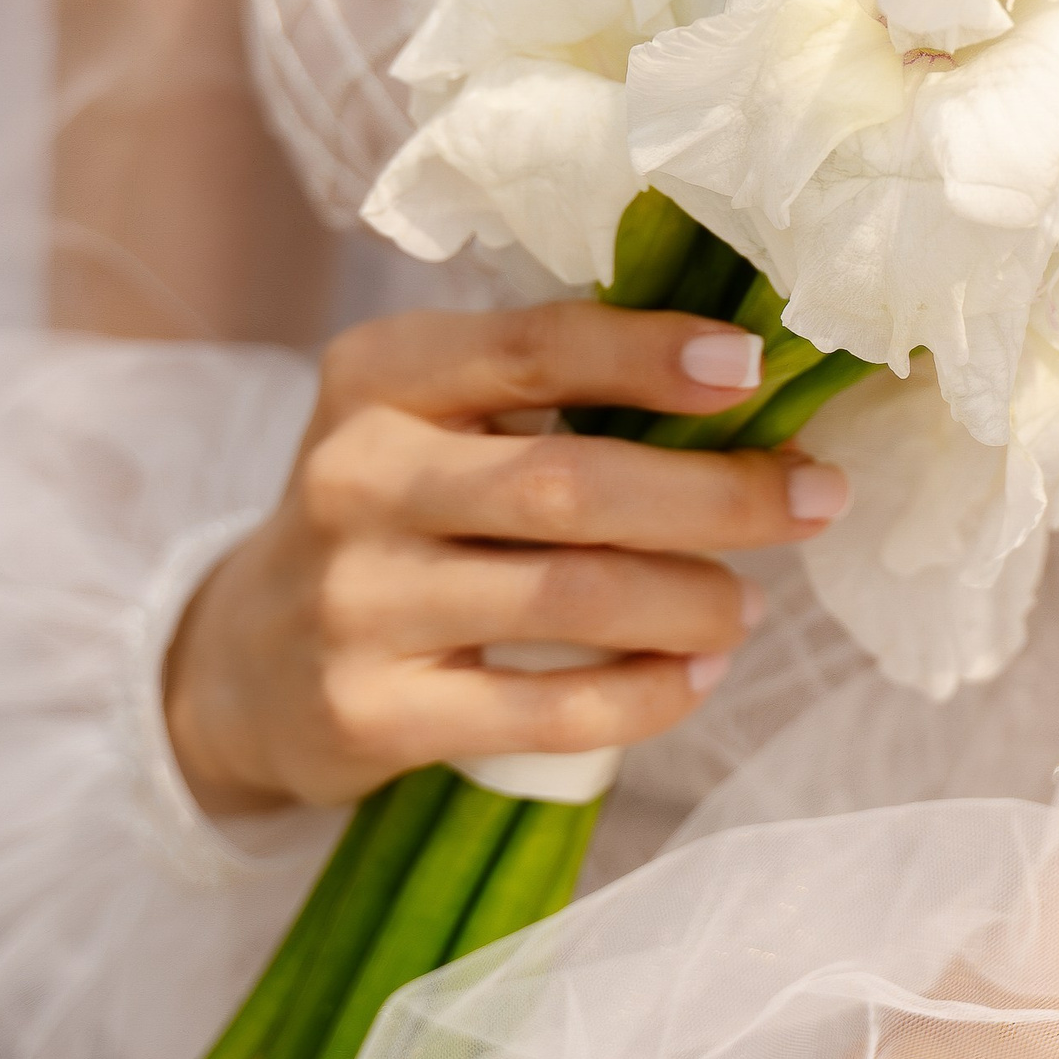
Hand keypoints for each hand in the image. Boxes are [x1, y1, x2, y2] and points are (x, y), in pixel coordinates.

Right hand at [162, 302, 849, 818]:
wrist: (242, 661)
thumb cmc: (392, 511)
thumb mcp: (430, 419)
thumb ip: (546, 391)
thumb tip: (742, 378)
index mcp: (380, 374)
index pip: (533, 346)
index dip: (650, 355)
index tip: (753, 366)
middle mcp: (356, 476)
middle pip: (570, 482)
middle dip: (717, 493)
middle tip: (816, 498)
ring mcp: (355, 600)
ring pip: (571, 597)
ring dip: (694, 599)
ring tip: (752, 604)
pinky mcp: (368, 712)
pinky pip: (544, 708)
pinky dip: (646, 694)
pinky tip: (698, 676)